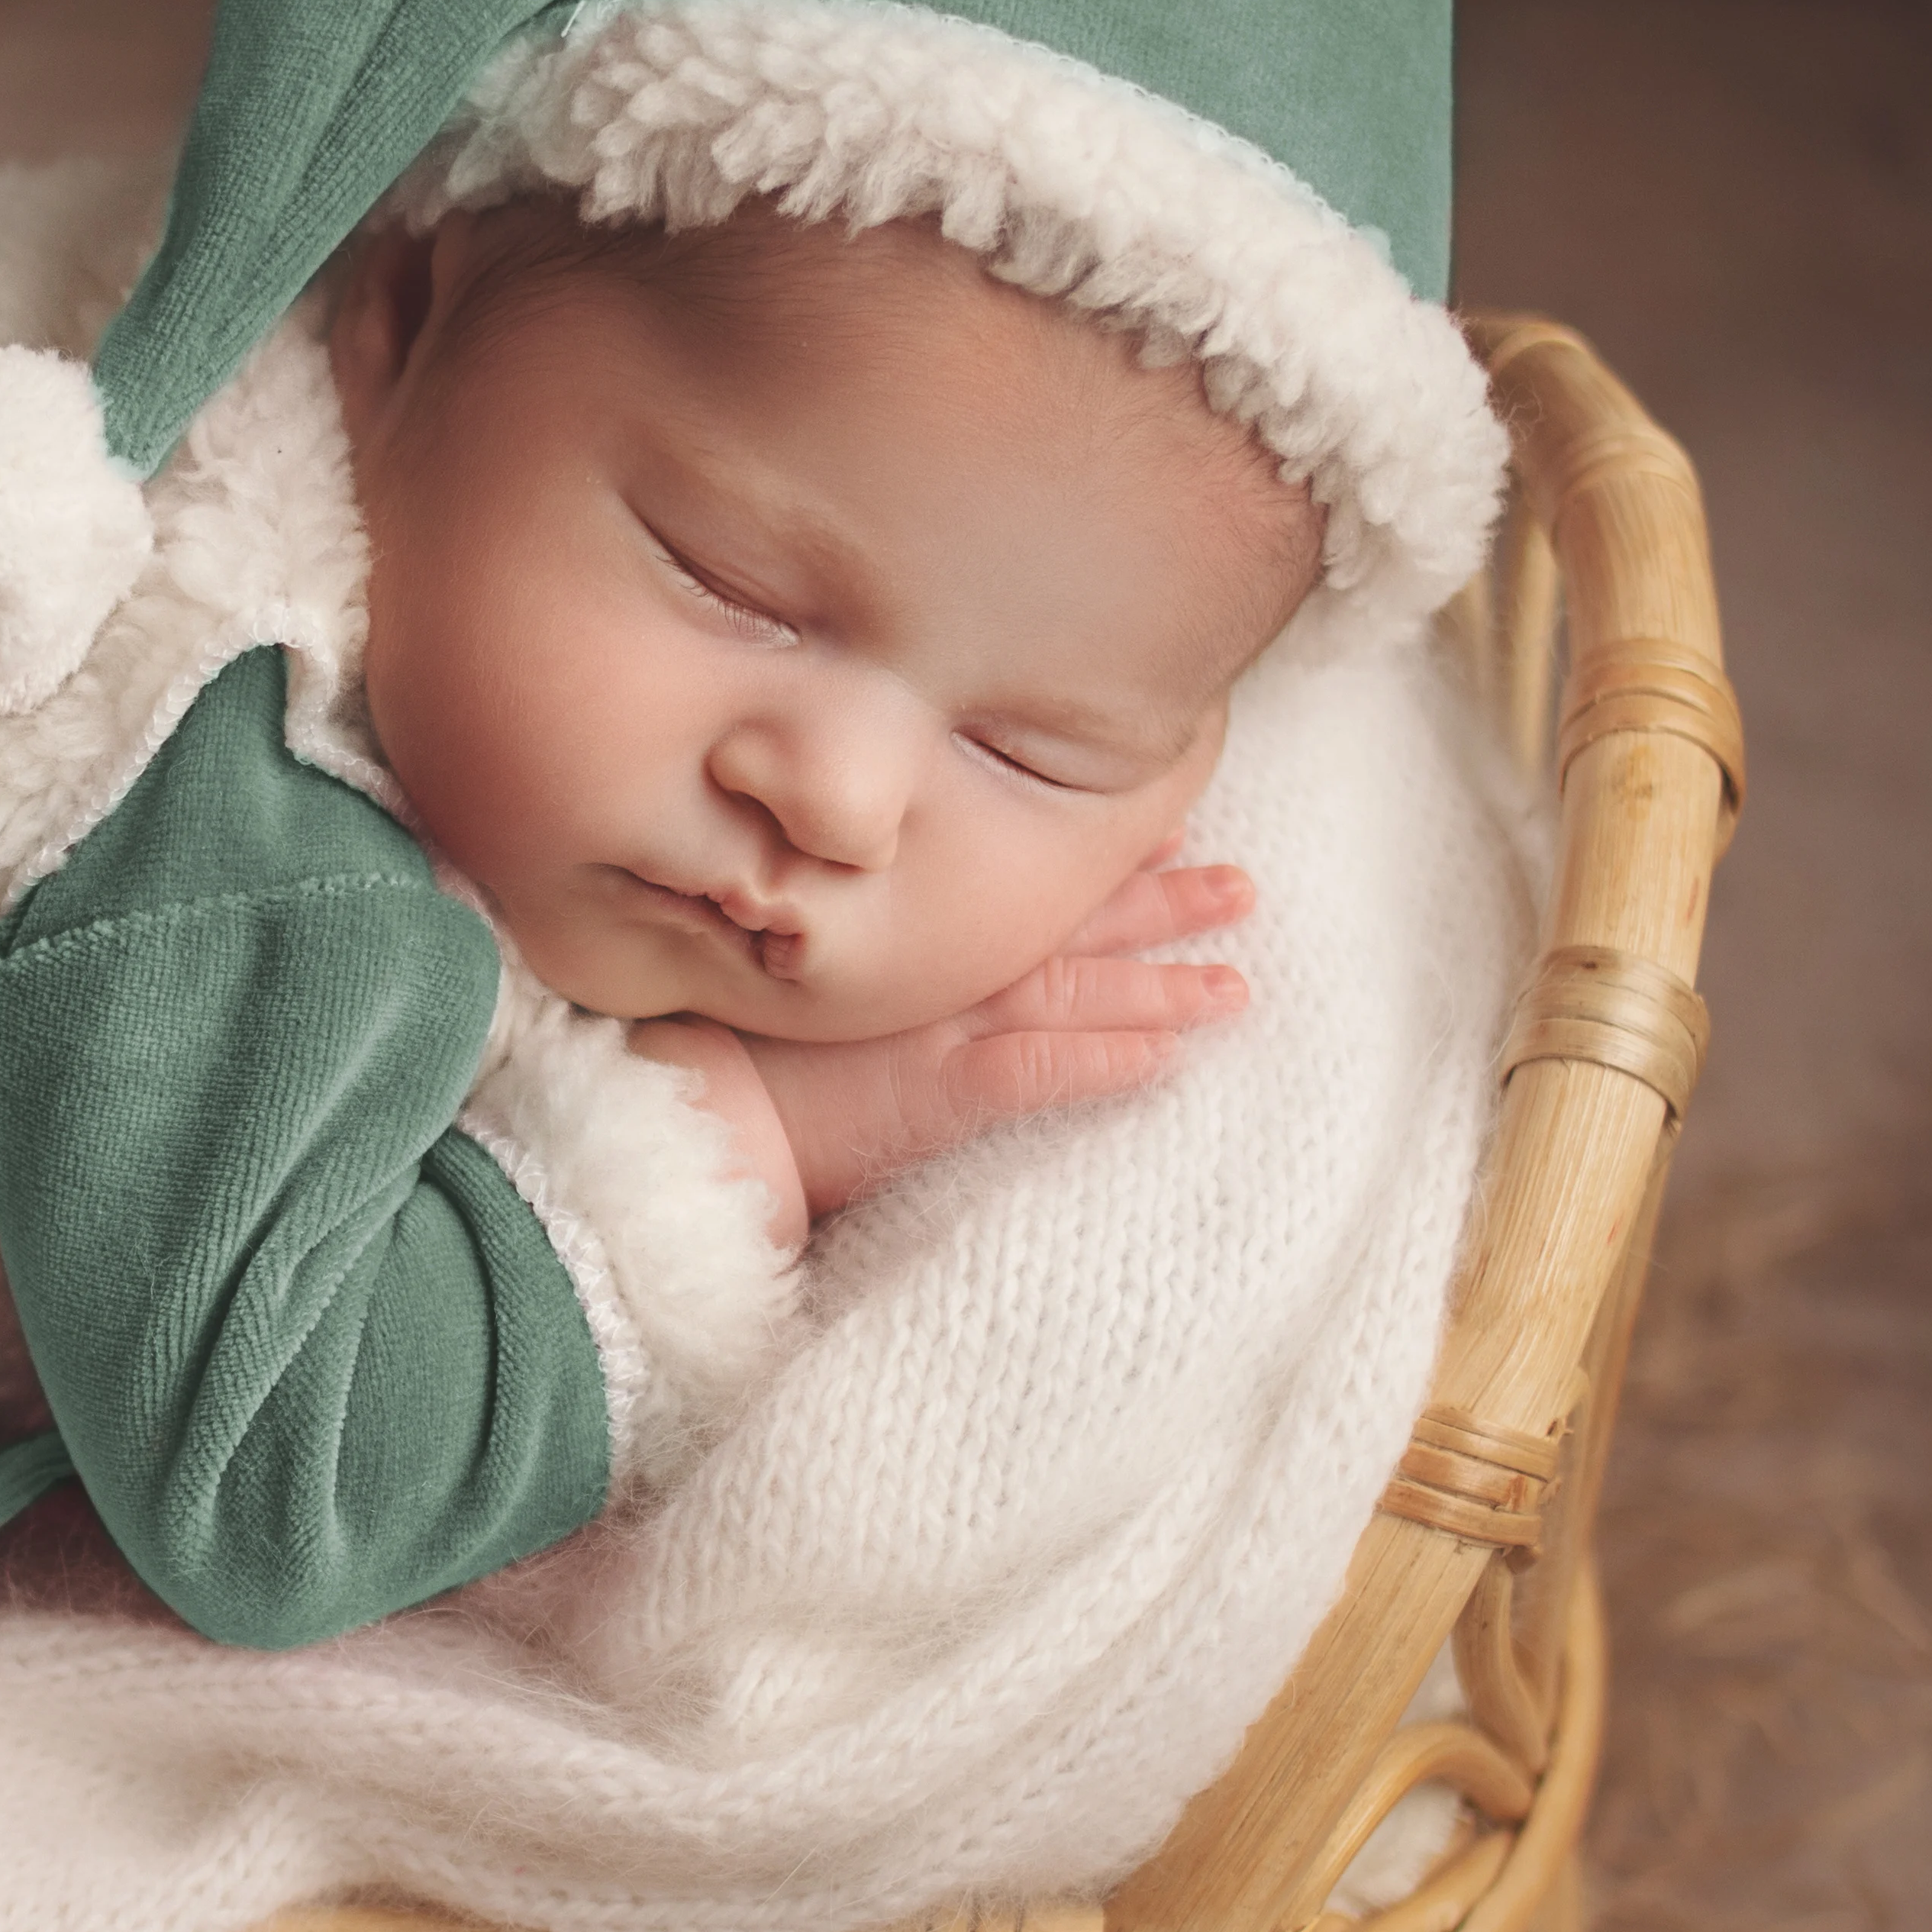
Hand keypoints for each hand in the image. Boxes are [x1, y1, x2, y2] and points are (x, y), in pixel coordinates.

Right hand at [718, 854, 1256, 1222]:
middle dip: (1162, 906)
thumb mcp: (789, 958)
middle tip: (1245, 890)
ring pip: (1074, 996)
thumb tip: (869, 894)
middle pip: (1069, 929)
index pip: (1020, 883)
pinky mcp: (932, 1097)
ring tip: (1236, 986)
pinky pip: (1035, 1074)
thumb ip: (839, 923)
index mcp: (910, 933)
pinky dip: (1101, 1064)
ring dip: (1160, 989)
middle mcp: (936, 971)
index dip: (1098, 858)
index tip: (1167, 826)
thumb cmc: (724, 1037)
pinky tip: (1163, 1064)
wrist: (686, 1105)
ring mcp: (938, 1030)